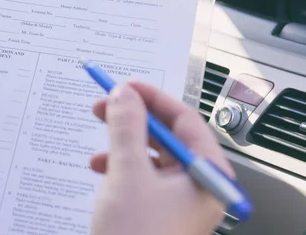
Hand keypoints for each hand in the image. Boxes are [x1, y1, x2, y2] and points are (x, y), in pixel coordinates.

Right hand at [90, 82, 232, 234]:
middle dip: (132, 120)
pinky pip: (142, 176)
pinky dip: (120, 167)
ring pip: (151, 156)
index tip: (124, 86)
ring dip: (122, 143)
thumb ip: (126, 127)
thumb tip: (124, 93)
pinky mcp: (160, 210)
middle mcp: (198, 185)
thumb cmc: (135, 234)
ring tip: (98, 141)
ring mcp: (179, 200)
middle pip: (167, 137)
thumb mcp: (127, 173)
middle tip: (104, 106)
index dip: (152, 98)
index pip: (184, 121)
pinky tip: (100, 168)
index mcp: (208, 174)